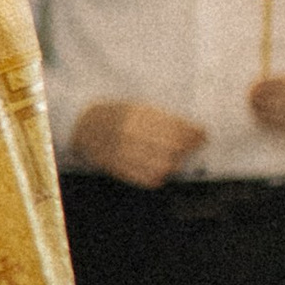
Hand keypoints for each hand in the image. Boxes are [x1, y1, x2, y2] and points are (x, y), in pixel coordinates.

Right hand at [70, 100, 205, 188]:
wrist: (81, 125)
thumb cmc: (114, 114)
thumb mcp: (136, 106)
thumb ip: (161, 118)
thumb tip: (192, 131)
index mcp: (137, 114)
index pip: (177, 127)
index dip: (195, 133)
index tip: (203, 135)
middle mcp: (131, 133)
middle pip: (174, 147)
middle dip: (189, 147)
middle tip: (194, 147)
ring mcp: (123, 152)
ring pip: (164, 165)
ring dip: (176, 163)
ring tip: (176, 158)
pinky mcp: (119, 168)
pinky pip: (149, 178)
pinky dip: (160, 175)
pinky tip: (161, 168)